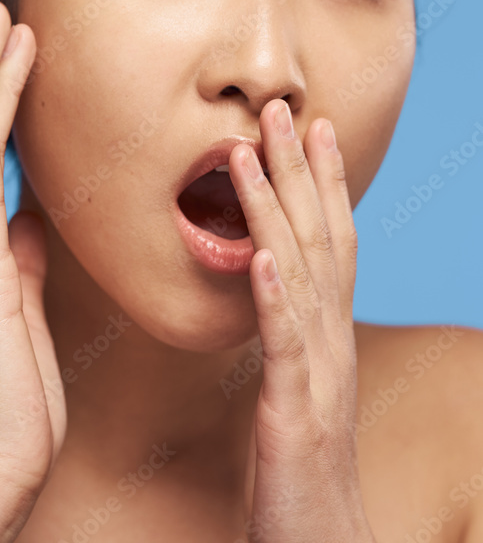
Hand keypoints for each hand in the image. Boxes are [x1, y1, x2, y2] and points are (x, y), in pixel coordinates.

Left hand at [229, 99, 375, 542]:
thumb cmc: (299, 472)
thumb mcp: (293, 388)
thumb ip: (284, 336)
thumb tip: (264, 287)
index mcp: (326, 335)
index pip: (330, 241)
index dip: (323, 181)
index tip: (311, 126)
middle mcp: (332, 343)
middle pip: (322, 240)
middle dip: (303, 171)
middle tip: (285, 110)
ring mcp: (319, 375)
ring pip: (301, 276)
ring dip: (276, 209)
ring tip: (249, 154)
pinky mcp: (295, 413)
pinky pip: (285, 344)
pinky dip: (275, 294)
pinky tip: (261, 254)